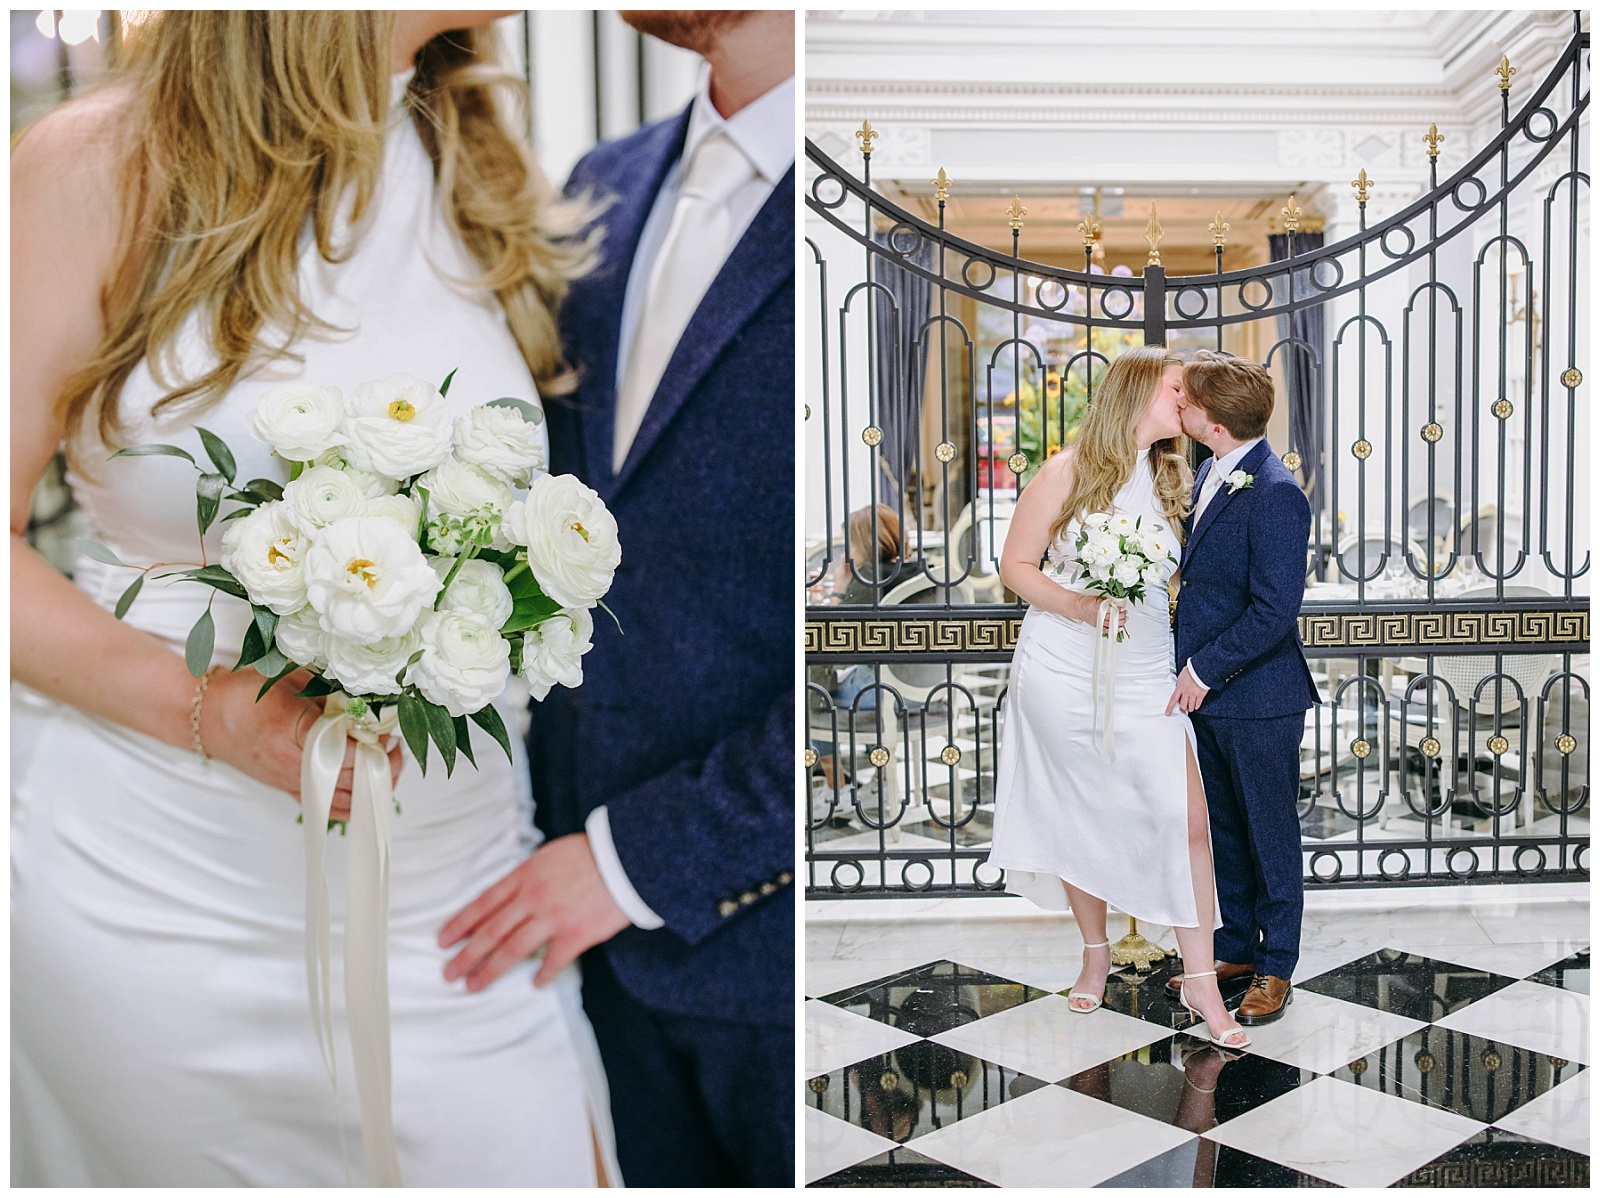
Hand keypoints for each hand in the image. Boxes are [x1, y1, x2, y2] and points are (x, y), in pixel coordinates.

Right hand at [198, 667, 402, 818]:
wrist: (207, 716)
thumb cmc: (247, 693)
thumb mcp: (292, 682)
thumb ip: (331, 693)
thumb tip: (371, 701)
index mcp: (291, 733)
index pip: (345, 749)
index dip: (373, 742)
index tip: (387, 727)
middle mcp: (292, 766)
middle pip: (350, 778)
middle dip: (381, 764)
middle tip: (394, 743)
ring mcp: (291, 783)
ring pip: (345, 802)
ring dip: (373, 786)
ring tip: (387, 762)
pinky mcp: (290, 791)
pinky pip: (331, 808)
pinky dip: (355, 801)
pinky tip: (369, 782)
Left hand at [438, 833, 631, 990]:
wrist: (627, 858)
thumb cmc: (590, 853)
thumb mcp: (548, 855)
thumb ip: (526, 877)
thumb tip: (507, 899)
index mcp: (525, 876)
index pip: (483, 904)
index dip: (460, 924)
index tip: (443, 941)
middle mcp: (533, 898)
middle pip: (491, 932)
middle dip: (466, 955)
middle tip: (448, 974)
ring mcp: (554, 918)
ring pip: (512, 950)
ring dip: (490, 970)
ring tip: (474, 985)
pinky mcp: (577, 934)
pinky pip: (553, 961)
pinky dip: (543, 975)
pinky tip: (535, 984)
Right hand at [1077, 593, 1125, 635]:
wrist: (1079, 608)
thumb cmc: (1088, 602)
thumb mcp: (1099, 598)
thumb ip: (1108, 601)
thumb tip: (1117, 603)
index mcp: (1100, 607)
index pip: (1112, 610)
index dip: (1119, 610)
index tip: (1123, 608)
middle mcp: (1099, 615)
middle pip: (1113, 617)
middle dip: (1122, 616)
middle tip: (1125, 613)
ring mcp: (1098, 621)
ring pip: (1112, 624)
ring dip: (1120, 622)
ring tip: (1124, 619)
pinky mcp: (1097, 626)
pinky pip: (1107, 630)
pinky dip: (1114, 630)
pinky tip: (1119, 628)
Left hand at [1166, 666, 1208, 714]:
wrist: (1201, 669)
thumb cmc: (1191, 671)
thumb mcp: (1181, 676)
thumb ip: (1179, 683)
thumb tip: (1177, 686)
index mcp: (1179, 687)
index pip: (1173, 699)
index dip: (1170, 707)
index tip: (1167, 713)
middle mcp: (1186, 692)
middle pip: (1183, 705)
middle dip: (1183, 708)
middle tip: (1183, 709)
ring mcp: (1193, 694)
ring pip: (1190, 707)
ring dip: (1190, 708)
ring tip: (1190, 708)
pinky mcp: (1201, 695)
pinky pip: (1198, 704)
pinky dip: (1196, 706)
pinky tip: (1196, 706)